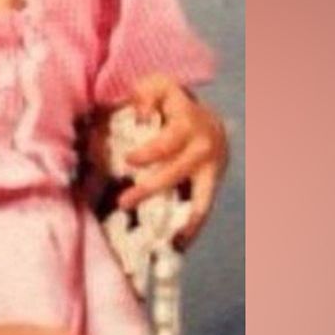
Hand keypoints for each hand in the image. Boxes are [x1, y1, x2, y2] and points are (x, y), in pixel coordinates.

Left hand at [116, 74, 228, 248]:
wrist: (209, 120)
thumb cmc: (172, 103)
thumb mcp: (159, 87)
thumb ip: (146, 94)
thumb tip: (141, 115)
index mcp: (189, 124)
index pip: (168, 141)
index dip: (149, 151)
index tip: (129, 160)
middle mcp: (204, 149)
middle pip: (177, 173)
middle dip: (150, 189)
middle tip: (122, 201)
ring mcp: (211, 172)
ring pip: (200, 200)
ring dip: (182, 222)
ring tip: (167, 242)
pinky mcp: (212, 188)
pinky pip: (202, 211)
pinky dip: (191, 229)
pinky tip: (178, 246)